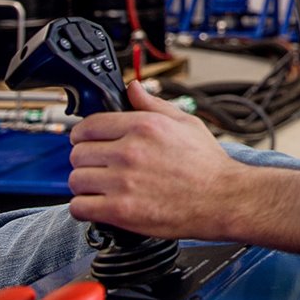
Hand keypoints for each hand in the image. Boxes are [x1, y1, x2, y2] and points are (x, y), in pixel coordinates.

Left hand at [66, 81, 245, 239]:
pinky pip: (79, 207)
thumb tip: (132, 88)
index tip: (88, 142)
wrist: (223, 198)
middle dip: (85, 160)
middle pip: (78, 153)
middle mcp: (129, 151)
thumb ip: (153, 104)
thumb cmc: (208, 164)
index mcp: (143, 126)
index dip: (84, 135)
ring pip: (76, 180)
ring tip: (100, 187)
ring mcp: (123, 182)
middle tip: (99, 167)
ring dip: (85, 185)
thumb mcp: (185, 123)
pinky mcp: (120, 210)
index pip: (88, 126)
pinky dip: (85, 207)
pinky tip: (99, 204)